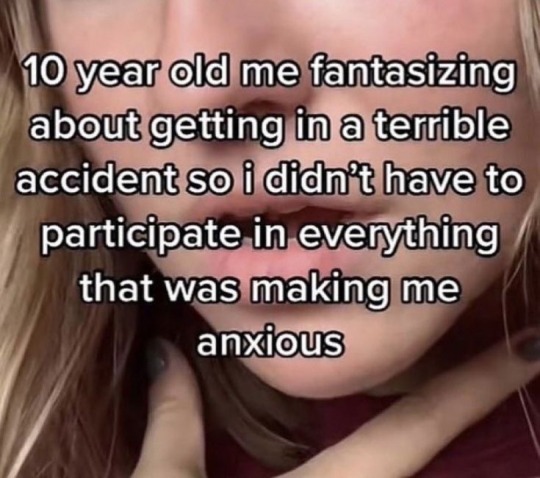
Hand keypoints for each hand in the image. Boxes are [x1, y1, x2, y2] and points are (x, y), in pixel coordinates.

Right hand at [132, 332, 539, 477]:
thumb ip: (174, 418)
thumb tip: (166, 351)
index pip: (413, 428)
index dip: (476, 387)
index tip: (535, 348)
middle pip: (438, 472)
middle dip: (472, 417)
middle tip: (508, 365)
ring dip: (436, 455)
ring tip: (466, 404)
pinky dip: (401, 472)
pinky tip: (387, 462)